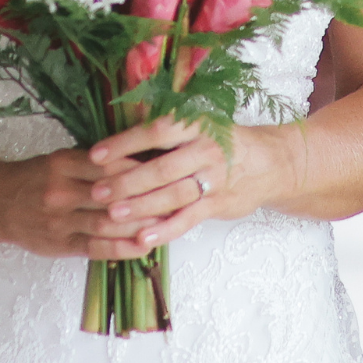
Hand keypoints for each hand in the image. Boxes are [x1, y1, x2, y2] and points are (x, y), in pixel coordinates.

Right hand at [0, 134, 178, 259]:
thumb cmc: (37, 177)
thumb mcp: (62, 159)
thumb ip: (96, 161)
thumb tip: (143, 158)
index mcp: (64, 163)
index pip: (111, 165)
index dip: (142, 168)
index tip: (170, 168)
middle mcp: (61, 191)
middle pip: (114, 194)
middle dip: (150, 197)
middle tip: (181, 196)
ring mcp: (60, 220)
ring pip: (108, 223)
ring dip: (142, 225)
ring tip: (170, 222)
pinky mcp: (60, 244)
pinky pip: (97, 248)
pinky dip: (123, 248)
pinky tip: (145, 246)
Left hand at [84, 118, 279, 248]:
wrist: (268, 163)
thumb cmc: (220, 142)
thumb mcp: (197, 125)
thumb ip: (163, 130)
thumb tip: (117, 132)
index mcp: (196, 126)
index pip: (156, 132)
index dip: (125, 143)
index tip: (95, 154)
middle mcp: (206, 151)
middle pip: (161, 168)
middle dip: (127, 181)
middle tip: (97, 190)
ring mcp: (213, 180)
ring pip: (172, 196)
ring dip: (141, 206)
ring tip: (113, 213)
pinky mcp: (218, 205)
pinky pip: (188, 219)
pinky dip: (165, 230)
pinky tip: (143, 237)